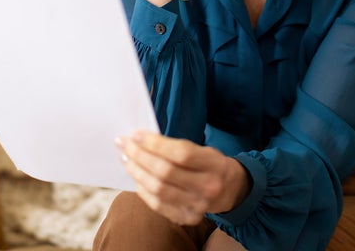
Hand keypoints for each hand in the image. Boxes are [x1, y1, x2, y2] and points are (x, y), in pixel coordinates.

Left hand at [116, 131, 250, 225]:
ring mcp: (198, 206)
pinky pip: (158, 205)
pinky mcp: (187, 219)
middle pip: (166, 172)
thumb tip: (142, 140)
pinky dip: (143, 190)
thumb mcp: (203, 149)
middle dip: (140, 156)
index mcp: (215, 164)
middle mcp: (208, 187)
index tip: (136, 135)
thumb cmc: (210, 163)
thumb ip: (177, 146)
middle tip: (125, 145)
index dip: (155, 144)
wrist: (229, 189)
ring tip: (126, 159)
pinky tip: (136, 177)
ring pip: (158, 189)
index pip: (181, 153)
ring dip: (137, 172)